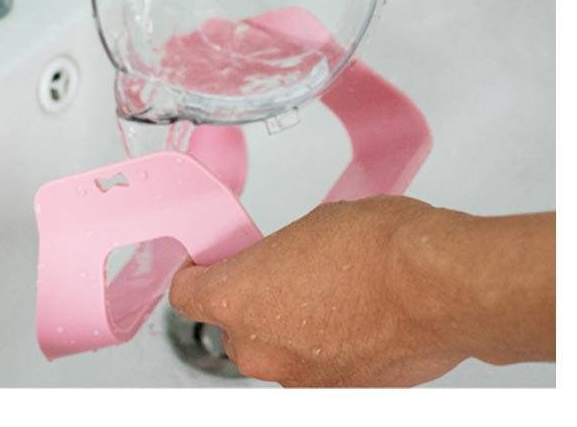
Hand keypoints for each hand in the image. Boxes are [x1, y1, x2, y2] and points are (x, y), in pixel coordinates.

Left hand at [169, 196, 554, 386]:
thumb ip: (274, 257)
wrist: (438, 286)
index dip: (195, 274)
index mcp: (237, 300)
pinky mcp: (340, 395)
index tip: (208, 264)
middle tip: (280, 274)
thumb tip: (276, 267)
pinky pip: (315, 368)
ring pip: (276, 352)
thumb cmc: (377, 248)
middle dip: (250, 302)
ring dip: (289, 329)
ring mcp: (301, 381)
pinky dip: (325, 349)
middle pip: (232, 328)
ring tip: (329, 295)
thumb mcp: (308, 227)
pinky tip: (355, 319)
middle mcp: (260, 350)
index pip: (185, 294)